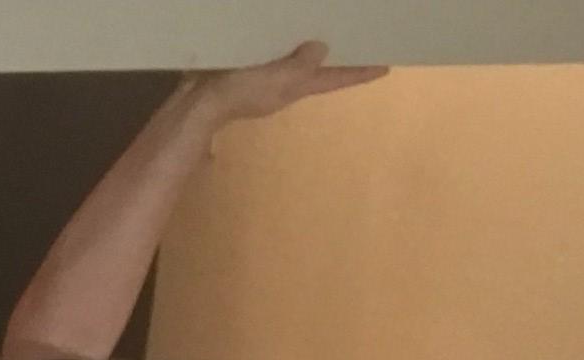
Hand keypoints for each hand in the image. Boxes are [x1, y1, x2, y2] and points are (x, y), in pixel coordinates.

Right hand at [189, 41, 388, 125]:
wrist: (196, 106)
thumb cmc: (240, 92)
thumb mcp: (278, 78)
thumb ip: (301, 64)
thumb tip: (321, 47)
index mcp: (297, 88)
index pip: (336, 79)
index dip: (361, 73)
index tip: (387, 67)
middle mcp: (285, 86)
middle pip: (318, 70)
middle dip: (336, 58)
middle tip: (357, 40)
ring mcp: (263, 80)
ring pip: (294, 61)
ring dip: (307, 49)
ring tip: (323, 28)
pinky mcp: (243, 72)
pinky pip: (270, 55)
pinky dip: (280, 45)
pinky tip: (281, 30)